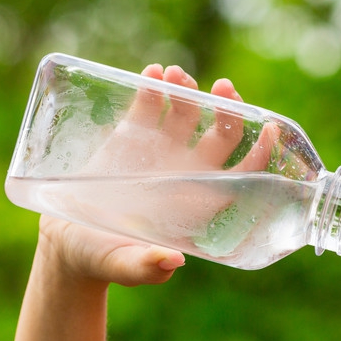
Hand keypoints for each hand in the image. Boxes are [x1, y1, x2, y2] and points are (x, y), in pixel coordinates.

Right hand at [34, 64, 275, 286]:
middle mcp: (188, 171)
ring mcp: (162, 150)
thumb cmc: (104, 260)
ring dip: (190, 90)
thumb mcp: (124, 266)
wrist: (69, 241)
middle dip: (228, 110)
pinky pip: (151, 104)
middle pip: (223, 134)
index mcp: (199, 202)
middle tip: (223, 88)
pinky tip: (154, 73)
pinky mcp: (132, 135)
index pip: (243, 174)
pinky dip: (154, 86)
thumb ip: (147, 268)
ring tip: (177, 75)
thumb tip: (172, 262)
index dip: (261, 153)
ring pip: (189, 112)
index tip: (271, 129)